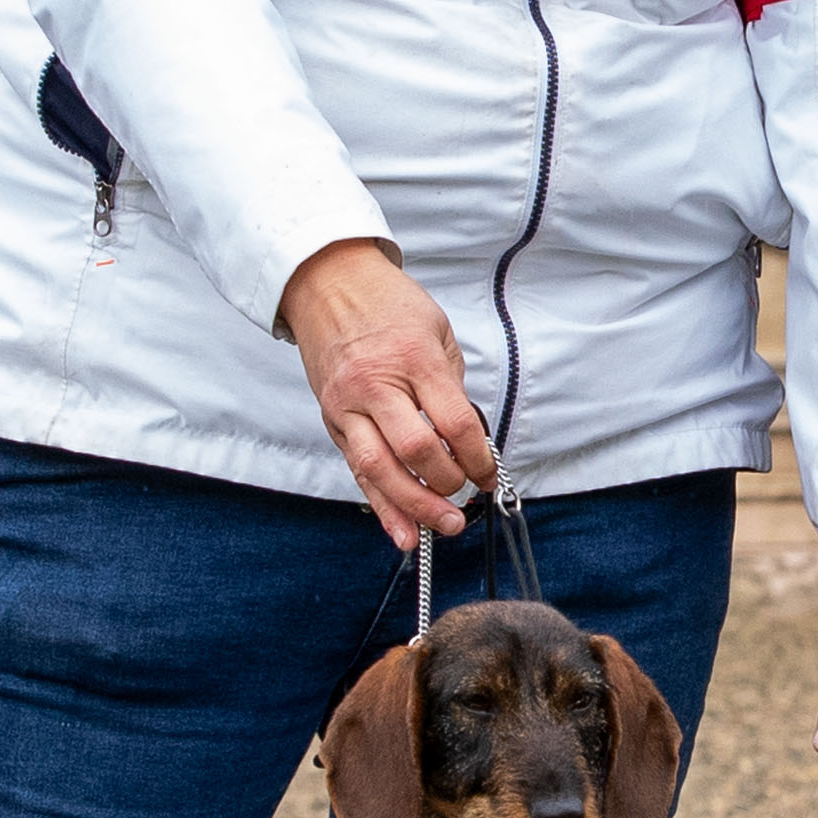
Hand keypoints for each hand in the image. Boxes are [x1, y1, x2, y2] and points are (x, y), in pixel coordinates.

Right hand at [279, 237, 495, 541]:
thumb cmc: (386, 304)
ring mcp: (348, 406)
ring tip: (444, 527)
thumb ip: (450, 385)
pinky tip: (402, 534)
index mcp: (412, 359)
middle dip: (448, 483)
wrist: (326, 283)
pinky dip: (382, 507)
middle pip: (416, 450)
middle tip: (467, 497)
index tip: (491, 472)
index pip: (453, 422)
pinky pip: (358, 472)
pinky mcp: (331, 421)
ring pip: (380, 469)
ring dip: (415, 507)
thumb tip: (468, 441)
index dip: (479, 457)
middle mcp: (375, 385)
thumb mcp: (435, 331)